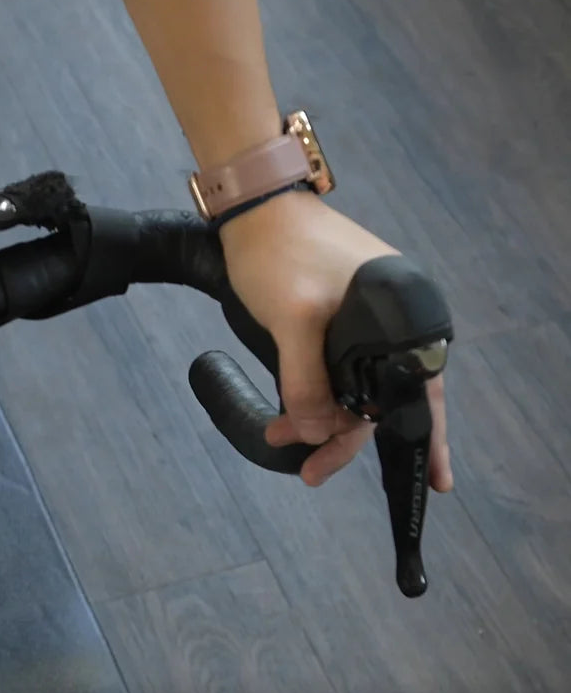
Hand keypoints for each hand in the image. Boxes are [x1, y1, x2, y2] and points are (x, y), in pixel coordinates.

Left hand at [219, 189, 452, 489]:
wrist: (254, 209)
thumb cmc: (280, 252)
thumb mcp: (292, 320)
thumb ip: (306, 379)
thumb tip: (315, 431)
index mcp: (405, 318)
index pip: (423, 392)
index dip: (429, 440)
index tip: (438, 483)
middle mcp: (395, 322)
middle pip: (380, 397)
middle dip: (343, 436)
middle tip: (311, 472)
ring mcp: (367, 321)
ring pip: (352, 387)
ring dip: (321, 418)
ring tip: (280, 438)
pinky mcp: (338, 319)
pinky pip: (336, 369)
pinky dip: (315, 394)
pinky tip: (291, 414)